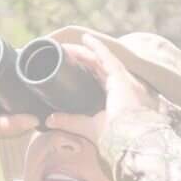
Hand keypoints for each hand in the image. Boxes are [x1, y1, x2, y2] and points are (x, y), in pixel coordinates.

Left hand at [40, 33, 160, 146]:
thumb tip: (49, 120)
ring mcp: (124, 81)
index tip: (71, 65)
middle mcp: (125, 87)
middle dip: (81, 58)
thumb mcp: (88, 127)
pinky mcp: (121, 78)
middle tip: (64, 52)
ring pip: (101, 60)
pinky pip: (107, 57)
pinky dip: (96, 47)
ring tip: (67, 47)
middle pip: (100, 67)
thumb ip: (70, 122)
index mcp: (120, 98)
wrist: (130, 141)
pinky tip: (86, 39)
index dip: (86, 70)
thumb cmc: (116, 137)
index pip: (101, 78)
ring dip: (84, 52)